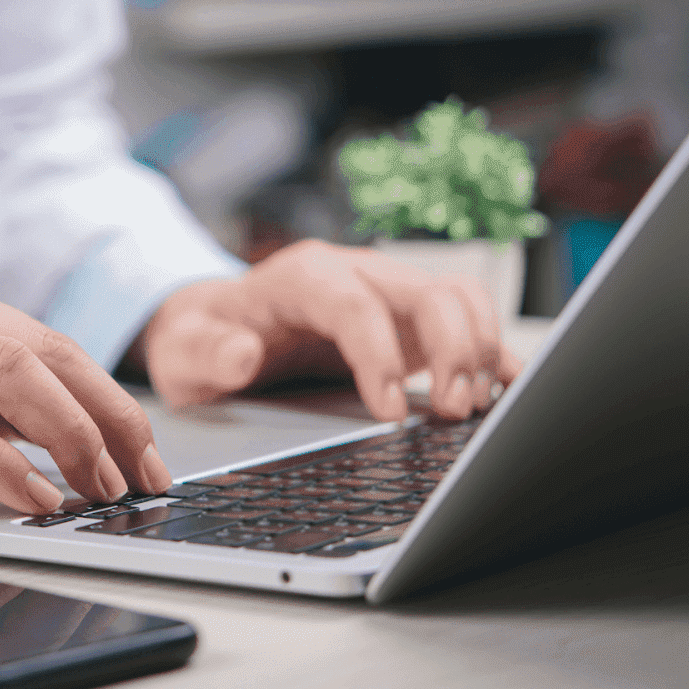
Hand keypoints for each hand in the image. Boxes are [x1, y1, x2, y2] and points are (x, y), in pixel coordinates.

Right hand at [0, 266, 172, 528]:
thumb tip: (68, 433)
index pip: (46, 340)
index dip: (108, 399)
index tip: (143, 455)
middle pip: (42, 351)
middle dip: (108, 418)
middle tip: (138, 478)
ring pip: (6, 373)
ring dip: (70, 436)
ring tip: (96, 489)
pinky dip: (3, 465)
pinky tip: (31, 498)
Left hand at [130, 240, 522, 420]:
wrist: (215, 326)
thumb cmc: (203, 338)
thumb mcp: (184, 351)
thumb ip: (208, 352)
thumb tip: (243, 354)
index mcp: (302, 276)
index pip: (355, 303)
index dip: (378, 354)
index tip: (388, 413)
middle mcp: (355, 275)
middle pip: (426, 291)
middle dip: (452, 349)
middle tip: (451, 412)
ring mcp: (389, 296)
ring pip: (458, 299)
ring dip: (479, 350)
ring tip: (470, 410)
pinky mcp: (410, 324)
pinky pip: (467, 323)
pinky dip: (492, 353)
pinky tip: (503, 392)